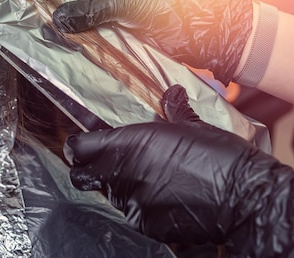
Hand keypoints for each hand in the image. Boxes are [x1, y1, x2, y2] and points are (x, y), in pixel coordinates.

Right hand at [52, 0, 252, 83]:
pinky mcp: (133, 57)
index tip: (36, 25)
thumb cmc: (171, 7)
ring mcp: (122, 37)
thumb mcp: (127, 4)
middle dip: (65, 38)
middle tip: (43, 52)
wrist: (211, 33)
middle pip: (81, 27)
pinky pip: (109, 62)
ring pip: (93, 46)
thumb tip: (58, 18)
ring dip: (80, 57)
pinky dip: (97, 70)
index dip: (57, 11)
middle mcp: (113, 15)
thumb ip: (93, 10)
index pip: (74, 0)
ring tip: (58, 69)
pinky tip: (84, 79)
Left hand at [64, 84, 293, 256]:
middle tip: (103, 165)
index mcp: (128, 143)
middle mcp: (122, 173)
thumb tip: (171, 95)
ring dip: (119, 187)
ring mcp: (132, 202)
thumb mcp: (192, 125)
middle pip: (82, 176)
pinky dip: (141, 207)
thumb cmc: (218, 156)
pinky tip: (163, 199)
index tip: (81, 145)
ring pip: (109, 195)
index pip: (79, 147)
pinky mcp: (145, 224)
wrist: (242, 197)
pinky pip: (132, 214)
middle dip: (87, 170)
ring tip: (147, 180)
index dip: (77, 147)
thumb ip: (171, 111)